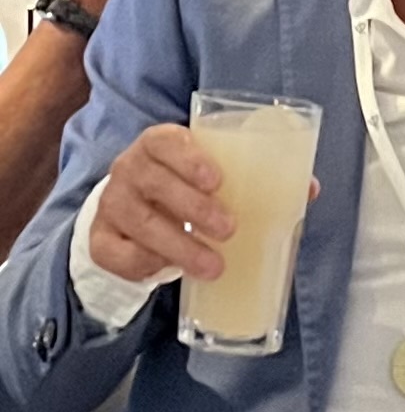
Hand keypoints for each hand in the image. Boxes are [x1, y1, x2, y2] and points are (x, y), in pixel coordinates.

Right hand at [88, 121, 234, 285]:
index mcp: (155, 145)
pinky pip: (121, 255)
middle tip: (228, 229)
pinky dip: (149, 264)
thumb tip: (296, 190)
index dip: (189, 159)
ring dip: (180, 246)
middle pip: (156, 183)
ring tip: (213, 266)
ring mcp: (111, 205)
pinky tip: (172, 269)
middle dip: (195, 208)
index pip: (164, 142)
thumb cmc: (180, 189)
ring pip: (142, 223)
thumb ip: (236, 179)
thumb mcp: (202, 176)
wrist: (132, 215)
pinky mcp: (101, 240)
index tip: (216, 181)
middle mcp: (128, 169)